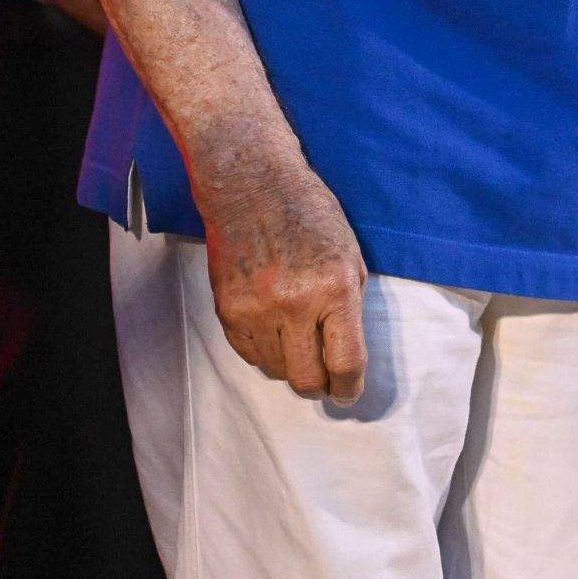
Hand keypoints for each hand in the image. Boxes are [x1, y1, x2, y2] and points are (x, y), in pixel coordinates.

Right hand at [192, 136, 367, 403]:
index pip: (345, 362)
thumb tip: (345, 358)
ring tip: (297, 336)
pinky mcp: (227, 311)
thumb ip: (349, 307)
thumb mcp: (349, 255)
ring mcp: (256, 310)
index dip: (350, 387)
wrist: (251, 186)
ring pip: (277, 371)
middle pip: (307, 380)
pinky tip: (274, 328)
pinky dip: (266, 351)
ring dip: (291, 364)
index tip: (349, 392)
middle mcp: (294, 305)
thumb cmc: (310, 214)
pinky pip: (250, 355)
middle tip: (325, 377)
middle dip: (321, 386)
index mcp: (334, 288)